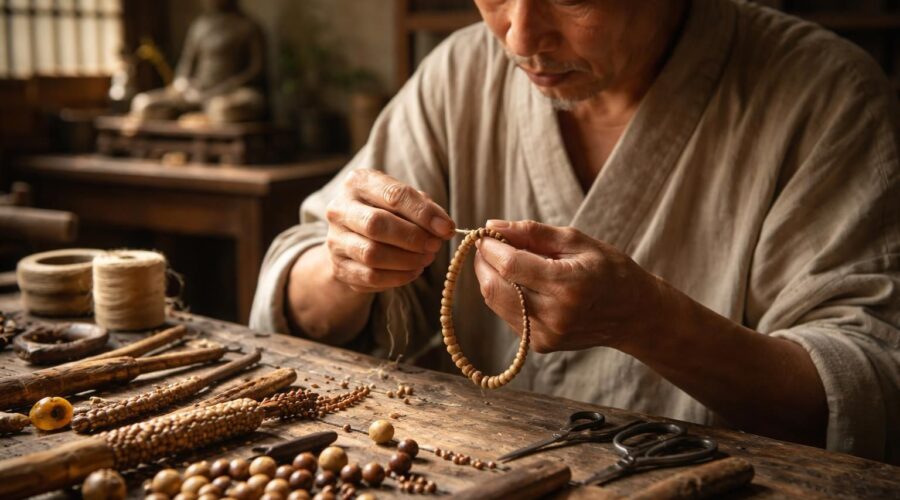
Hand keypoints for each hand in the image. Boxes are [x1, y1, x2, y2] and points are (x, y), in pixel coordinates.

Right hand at [324, 169, 454, 292]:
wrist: (354, 238)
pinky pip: (370, 276)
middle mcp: (340, 208)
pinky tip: (413, 271)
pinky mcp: (339, 267)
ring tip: (426, 259)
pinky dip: (398, 277)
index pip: (393, 194)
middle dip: (412, 238)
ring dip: (407, 260)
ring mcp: (335, 240)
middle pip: (376, 224)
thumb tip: (444, 228)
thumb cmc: (387, 213)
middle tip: (434, 246)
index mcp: (359, 182)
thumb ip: (424, 208)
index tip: (446, 228)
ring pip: (372, 253)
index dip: (423, 213)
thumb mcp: (404, 202)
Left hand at [472, 220, 664, 351]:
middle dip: (483, 263)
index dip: (490, 248)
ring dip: (491, 278)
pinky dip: (506, 294)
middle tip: (489, 245)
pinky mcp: (540, 345)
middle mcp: (554, 315)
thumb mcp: (577, 241)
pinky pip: (508, 315)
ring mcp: (546, 334)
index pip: (510, 266)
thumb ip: (533, 233)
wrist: (634, 315)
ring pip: (496, 302)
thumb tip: (492, 226)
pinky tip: (521, 283)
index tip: (485, 234)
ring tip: (505, 261)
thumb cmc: (610, 270)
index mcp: (567, 285)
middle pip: (494, 288)